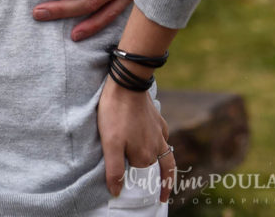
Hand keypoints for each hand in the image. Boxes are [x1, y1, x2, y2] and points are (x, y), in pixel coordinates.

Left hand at [97, 75, 175, 201]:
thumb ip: (114, 169)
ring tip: (161, 173)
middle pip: (155, 168)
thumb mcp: (110, 143)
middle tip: (156, 189)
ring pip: (164, 154)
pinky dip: (161, 143)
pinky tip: (156, 141)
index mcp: (145, 156)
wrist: (127, 83)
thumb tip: (117, 192)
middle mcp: (157, 147)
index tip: (138, 192)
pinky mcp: (157, 119)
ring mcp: (159, 132)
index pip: (141, 176)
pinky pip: (162, 137)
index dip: (136, 181)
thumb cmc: (116, 113)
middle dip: (157, 179)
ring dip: (163, 166)